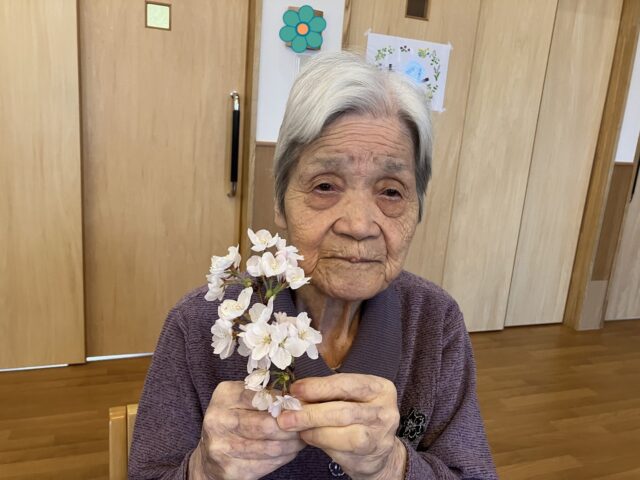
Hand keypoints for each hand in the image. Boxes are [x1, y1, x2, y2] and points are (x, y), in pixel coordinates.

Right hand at [189, 381, 304, 479]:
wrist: (209, 456)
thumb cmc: (233, 420)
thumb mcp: (242, 399)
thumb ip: (265, 395)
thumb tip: (298, 399)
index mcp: (225, 395)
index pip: (262, 397)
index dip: (285, 403)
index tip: (302, 406)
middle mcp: (218, 419)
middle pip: (267, 425)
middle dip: (292, 426)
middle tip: (306, 425)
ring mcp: (222, 446)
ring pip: (270, 447)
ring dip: (292, 444)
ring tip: (301, 438)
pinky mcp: (230, 469)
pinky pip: (267, 464)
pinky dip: (284, 457)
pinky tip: (289, 451)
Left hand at [276, 374, 405, 479]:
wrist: (378, 451)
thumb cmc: (358, 416)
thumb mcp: (351, 397)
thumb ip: (329, 393)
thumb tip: (296, 393)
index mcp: (380, 388)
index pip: (347, 384)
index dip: (319, 387)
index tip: (295, 389)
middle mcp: (385, 411)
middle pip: (343, 411)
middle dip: (310, 412)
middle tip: (286, 415)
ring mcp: (379, 436)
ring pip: (341, 433)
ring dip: (312, 428)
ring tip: (293, 425)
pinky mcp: (369, 457)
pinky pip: (339, 449)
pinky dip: (318, 441)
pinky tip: (307, 436)